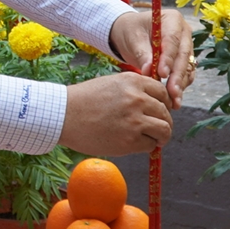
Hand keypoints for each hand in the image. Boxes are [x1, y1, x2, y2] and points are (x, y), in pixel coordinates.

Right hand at [58, 72, 172, 155]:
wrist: (63, 116)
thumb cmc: (83, 100)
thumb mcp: (111, 84)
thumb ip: (133, 90)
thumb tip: (153, 103)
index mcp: (133, 81)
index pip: (163, 92)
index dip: (164, 103)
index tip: (160, 111)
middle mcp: (138, 99)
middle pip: (166, 112)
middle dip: (164, 122)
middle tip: (156, 129)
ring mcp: (135, 120)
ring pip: (164, 130)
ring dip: (161, 136)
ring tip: (153, 140)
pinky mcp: (130, 140)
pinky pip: (150, 145)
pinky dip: (146, 146)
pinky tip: (134, 144)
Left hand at [108, 9, 195, 108]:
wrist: (131, 33)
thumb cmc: (131, 31)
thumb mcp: (133, 39)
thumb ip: (143, 54)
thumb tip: (150, 72)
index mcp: (173, 19)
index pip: (173, 40)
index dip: (168, 58)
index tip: (162, 74)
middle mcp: (184, 32)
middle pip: (183, 56)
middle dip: (177, 76)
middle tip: (171, 93)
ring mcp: (186, 46)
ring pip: (187, 67)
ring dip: (180, 85)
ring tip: (173, 101)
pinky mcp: (185, 60)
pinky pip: (185, 74)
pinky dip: (180, 86)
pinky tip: (173, 98)